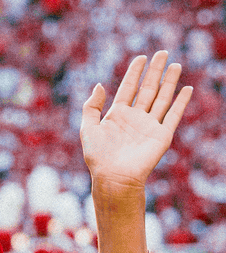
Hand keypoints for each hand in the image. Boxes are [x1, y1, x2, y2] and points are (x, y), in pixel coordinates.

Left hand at [80, 50, 192, 191]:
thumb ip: (91, 106)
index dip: (134, 72)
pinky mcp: (162, 135)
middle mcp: (135, 117)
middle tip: (163, 52)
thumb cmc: (98, 156)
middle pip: (147, 89)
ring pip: (162, 98)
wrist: (113, 177)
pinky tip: (186, 89)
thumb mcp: (88, 128)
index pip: (128, 88)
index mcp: (117, 115)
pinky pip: (173, 115)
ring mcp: (149, 125)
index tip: (141, 57)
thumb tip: (99, 84)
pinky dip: (181, 102)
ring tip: (176, 64)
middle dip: (155, 71)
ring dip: (170, 81)